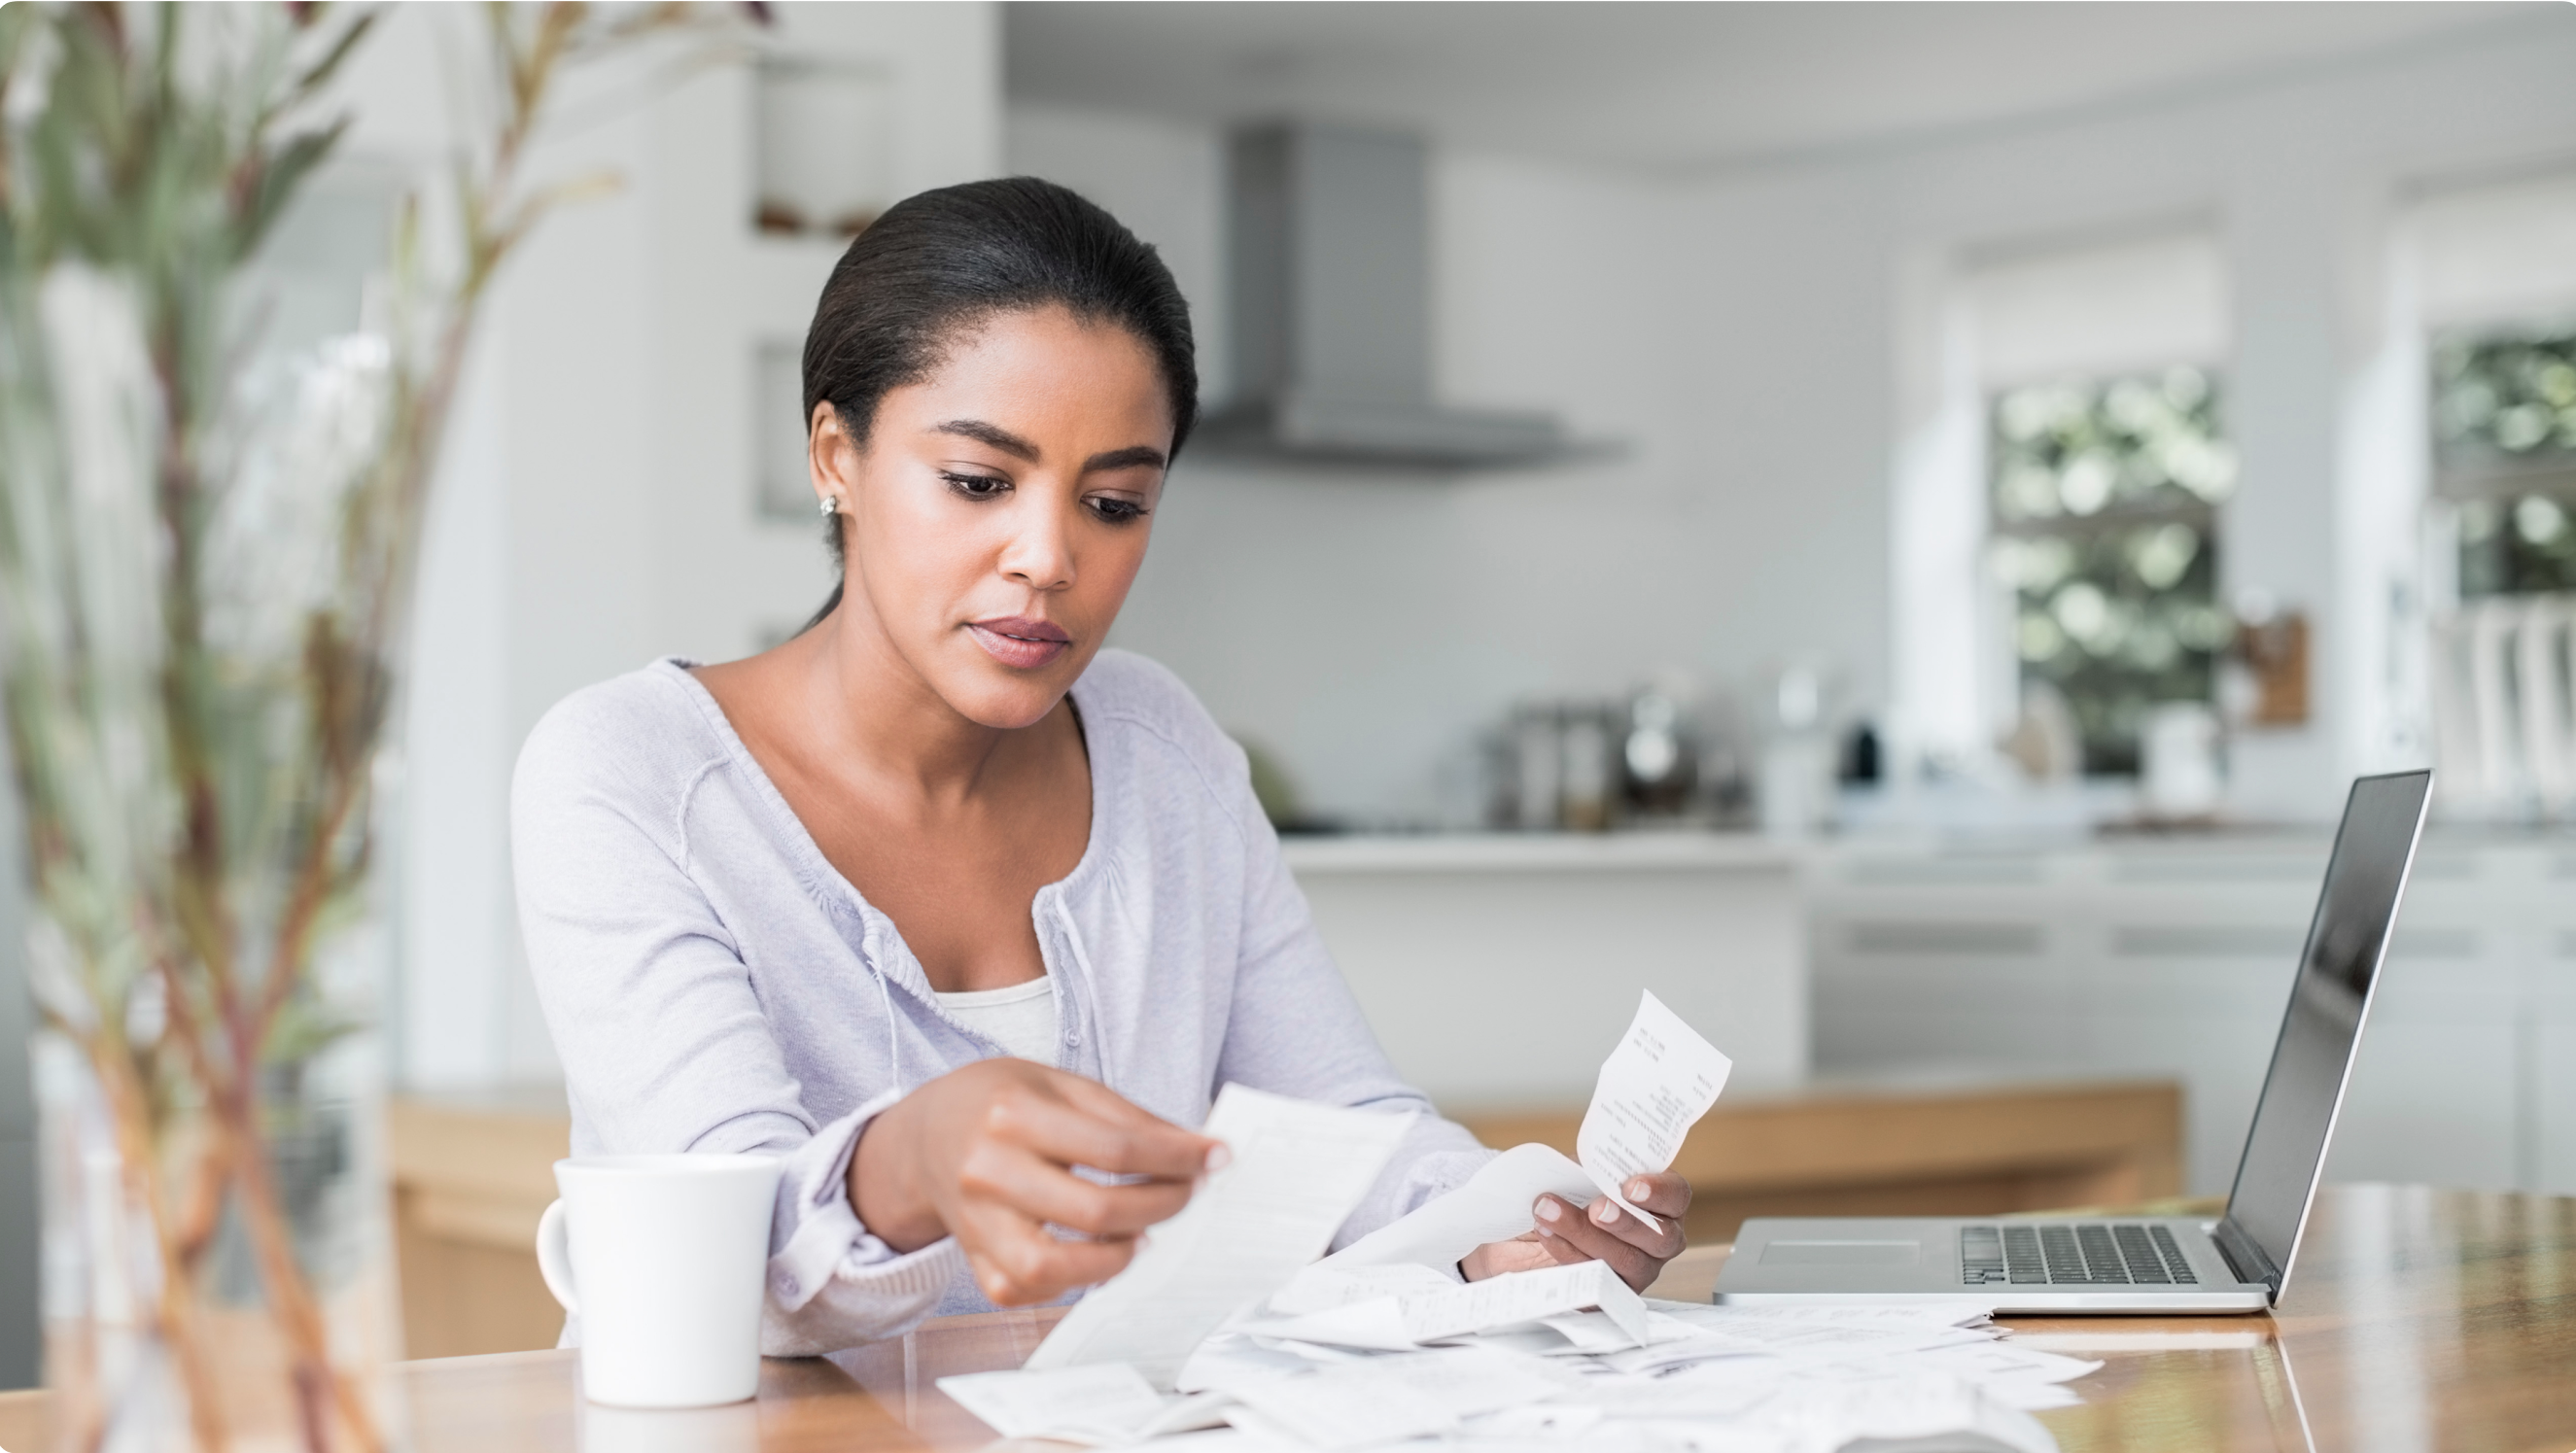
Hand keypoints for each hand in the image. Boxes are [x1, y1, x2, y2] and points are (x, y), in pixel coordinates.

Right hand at [850, 1058, 1222, 1305]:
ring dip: (1114, 1259)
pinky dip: (1068, 1281)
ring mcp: (975, 1221)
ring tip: (1141, 1236)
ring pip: (1052, 1267)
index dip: (1176, 1157)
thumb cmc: (1002, 1104)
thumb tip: (1195, 1150)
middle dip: (1160, 1206)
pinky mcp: (973, 1258)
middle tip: (1186, 1195)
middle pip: (1094, 1209)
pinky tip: (1093, 1254)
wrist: (924, 1134)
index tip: (1215, 1158)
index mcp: (1012, 1114)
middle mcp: (987, 1170)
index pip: (1114, 1147)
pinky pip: (1024, 1289)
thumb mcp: (1061, 1086)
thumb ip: (1126, 1118)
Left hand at [1458, 1172, 1689, 1292]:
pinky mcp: (1608, 1295)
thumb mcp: (1575, 1173)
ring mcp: (1636, 1271)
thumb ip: (1589, 1168)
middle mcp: (1655, 1240)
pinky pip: (1598, 1282)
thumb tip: (1584, 1166)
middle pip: (1660, 1237)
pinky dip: (1569, 1256)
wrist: (1525, 1234)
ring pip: (1626, 1261)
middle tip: (1596, 1209)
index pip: (1676, 1196)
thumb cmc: (1563, 1196)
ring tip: (1548, 1212)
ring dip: (1585, 1235)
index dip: (1659, 1192)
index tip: (1630, 1187)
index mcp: (1657, 1202)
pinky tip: (1547, 1236)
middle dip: (1625, 1222)